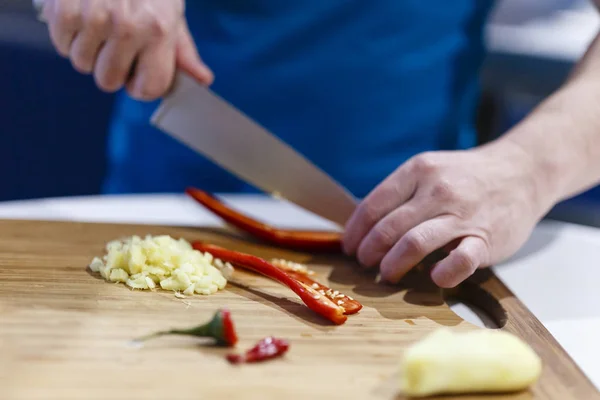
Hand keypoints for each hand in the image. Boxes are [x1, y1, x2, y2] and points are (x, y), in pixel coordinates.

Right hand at [41, 0, 213, 99]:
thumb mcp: (172, 15)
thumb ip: (183, 52)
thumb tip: (203, 80)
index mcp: (158, 31)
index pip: (148, 89)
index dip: (140, 84)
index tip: (138, 70)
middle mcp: (127, 26)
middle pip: (108, 82)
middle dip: (110, 68)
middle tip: (115, 43)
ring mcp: (93, 17)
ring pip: (82, 64)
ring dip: (89, 50)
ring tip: (99, 24)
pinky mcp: (63, 9)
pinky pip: (62, 45)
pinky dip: (69, 35)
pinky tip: (82, 16)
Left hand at [342, 142, 552, 287]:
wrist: (522, 171)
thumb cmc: (466, 177)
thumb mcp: (429, 170)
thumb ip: (400, 194)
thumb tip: (362, 226)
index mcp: (418, 171)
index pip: (373, 206)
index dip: (355, 232)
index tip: (349, 247)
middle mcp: (438, 190)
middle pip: (388, 228)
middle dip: (369, 252)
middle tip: (364, 264)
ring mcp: (462, 215)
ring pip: (414, 244)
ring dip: (392, 265)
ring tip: (386, 274)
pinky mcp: (486, 238)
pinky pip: (459, 261)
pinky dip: (442, 274)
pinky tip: (433, 278)